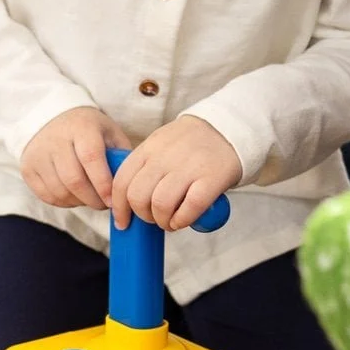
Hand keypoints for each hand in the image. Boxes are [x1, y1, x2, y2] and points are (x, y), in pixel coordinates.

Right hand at [20, 107, 129, 210]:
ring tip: (90, 199)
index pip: (91, 159)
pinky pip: (47, 196)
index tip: (113, 201)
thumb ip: (121, 156)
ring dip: (79, 203)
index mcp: (81, 127)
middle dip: (93, 200)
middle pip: (74, 180)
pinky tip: (74, 197)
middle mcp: (56, 139)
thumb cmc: (88, 130)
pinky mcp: (28, 167)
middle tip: (104, 205)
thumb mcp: (109, 132)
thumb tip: (130, 186)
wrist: (52, 118)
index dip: (103, 184)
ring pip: (60, 191)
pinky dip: (64, 203)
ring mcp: (38, 153)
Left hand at [109, 114, 240, 230]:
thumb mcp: (162, 145)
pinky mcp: (211, 178)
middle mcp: (165, 157)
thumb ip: (146, 166)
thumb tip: (130, 201)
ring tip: (170, 222)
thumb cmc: (192, 144)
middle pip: (138, 196)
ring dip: (162, 221)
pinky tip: (183, 220)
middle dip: (142, 215)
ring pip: (161, 204)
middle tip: (153, 219)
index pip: (122, 182)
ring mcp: (189, 166)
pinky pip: (190, 207)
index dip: (119, 207)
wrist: (230, 128)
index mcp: (149, 148)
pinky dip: (182, 220)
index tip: (123, 221)